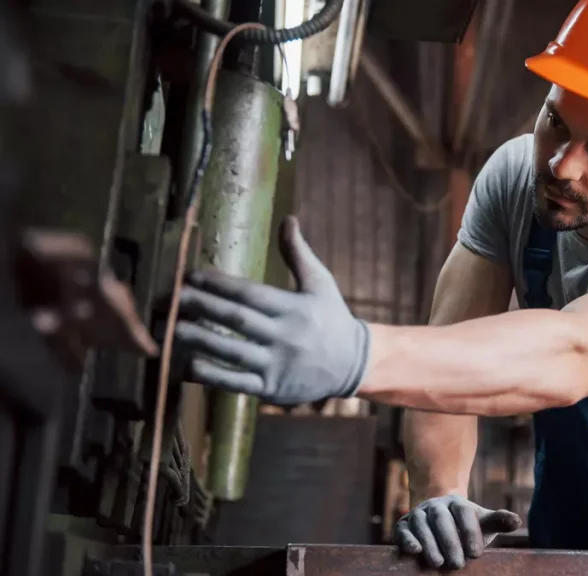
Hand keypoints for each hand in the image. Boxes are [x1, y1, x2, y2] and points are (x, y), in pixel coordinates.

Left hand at [174, 215, 368, 403]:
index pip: (251, 294)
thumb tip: (288, 219)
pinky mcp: (271, 388)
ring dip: (199, 339)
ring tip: (171, 328)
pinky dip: (212, 375)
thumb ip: (299, 254)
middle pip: (237, 320)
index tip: (191, 275)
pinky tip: (188, 364)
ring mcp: (277, 365)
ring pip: (232, 351)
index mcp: (294, 308)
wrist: (352, 365)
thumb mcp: (321, 284)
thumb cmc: (331, 319)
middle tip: (170, 298)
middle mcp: (285, 336)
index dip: (219, 284)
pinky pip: (237, 382)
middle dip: (202, 306)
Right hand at [393, 495, 520, 568]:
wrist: (439, 518)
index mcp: (457, 502)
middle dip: (450, 542)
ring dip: (430, 544)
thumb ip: (498, 521)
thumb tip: (517, 521)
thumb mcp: (482, 522)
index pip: (464, 513)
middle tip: (457, 564)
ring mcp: (418, 513)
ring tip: (438, 564)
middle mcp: (436, 505)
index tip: (476, 554)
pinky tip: (415, 551)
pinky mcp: (403, 525)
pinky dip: (408, 539)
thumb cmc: (465, 525)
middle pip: (442, 520)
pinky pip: (403, 530)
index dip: (470, 532)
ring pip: (422, 525)